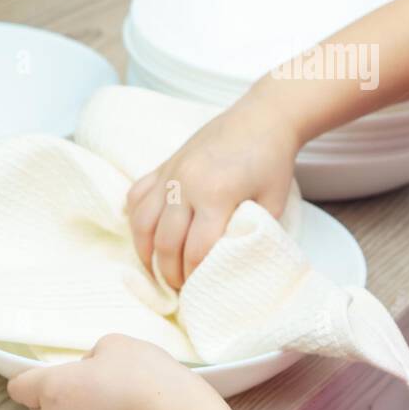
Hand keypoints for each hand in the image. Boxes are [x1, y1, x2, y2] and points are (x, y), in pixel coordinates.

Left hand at [6, 333, 219, 409]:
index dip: (31, 376)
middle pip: (41, 406)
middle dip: (59, 393)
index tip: (48, 370)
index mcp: (53, 388)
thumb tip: (87, 369)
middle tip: (94, 378)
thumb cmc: (148, 379)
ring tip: (116, 397)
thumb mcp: (117, 343)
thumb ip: (91, 354)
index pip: (18, 386)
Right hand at [125, 93, 299, 289]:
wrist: (262, 118)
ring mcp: (171, 172)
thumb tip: (231, 263)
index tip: (198, 291)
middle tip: (179, 289)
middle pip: (165, 242)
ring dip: (145, 251)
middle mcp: (185, 184)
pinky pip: (137, 196)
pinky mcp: (164, 164)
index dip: (194, 277)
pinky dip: (136, 219)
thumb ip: (251, 233)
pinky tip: (146, 235)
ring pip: (142, 222)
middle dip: (169, 272)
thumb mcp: (272, 204)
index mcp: (216, 195)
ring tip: (156, 269)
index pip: (195, 251)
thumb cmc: (272, 161)